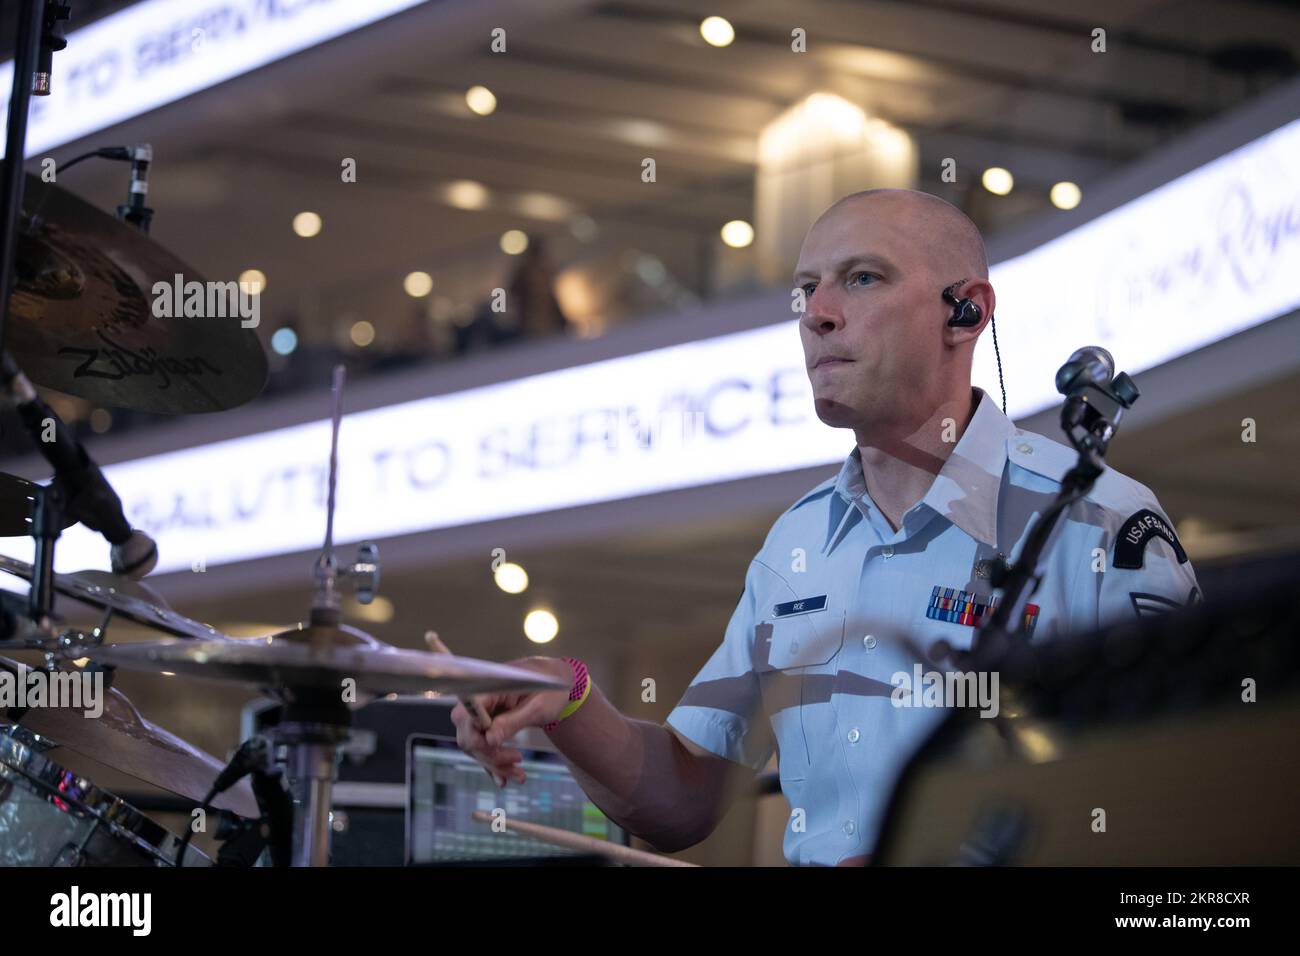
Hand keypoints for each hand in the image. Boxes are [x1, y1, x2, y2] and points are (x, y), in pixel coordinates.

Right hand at [449, 656, 573, 787]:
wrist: (556, 682)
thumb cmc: (550, 689)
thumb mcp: (537, 706)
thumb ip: (512, 721)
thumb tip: (489, 740)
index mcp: (488, 688)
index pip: (466, 716)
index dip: (477, 737)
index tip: (498, 746)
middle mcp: (478, 701)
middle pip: (469, 735)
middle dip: (490, 755)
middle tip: (518, 759)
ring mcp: (481, 714)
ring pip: (476, 746)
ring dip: (495, 763)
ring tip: (519, 774)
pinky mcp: (488, 726)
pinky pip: (483, 748)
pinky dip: (493, 764)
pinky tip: (504, 780)